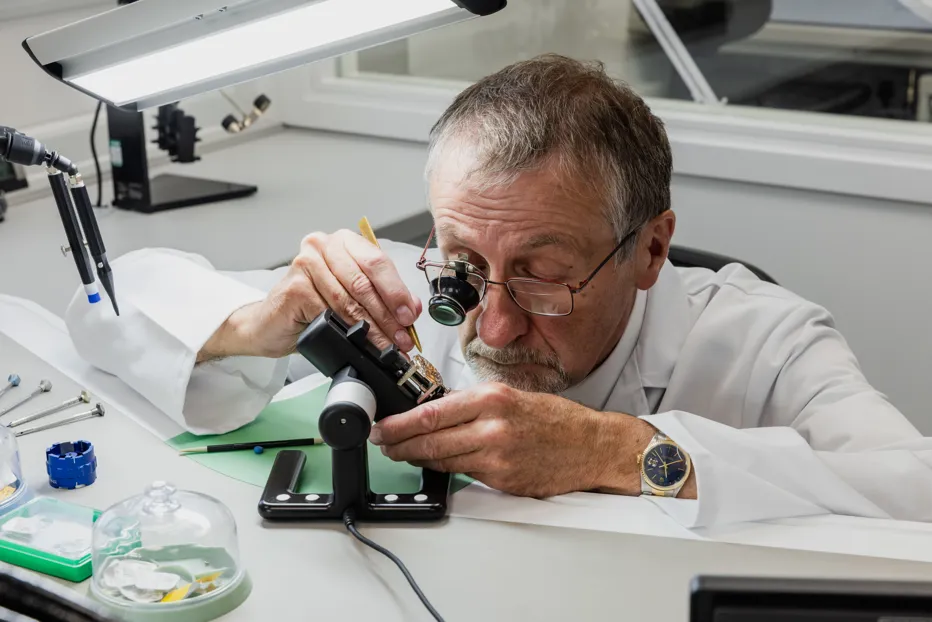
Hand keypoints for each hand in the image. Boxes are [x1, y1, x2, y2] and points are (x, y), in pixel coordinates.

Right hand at [199, 230, 421, 360]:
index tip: (409, 316)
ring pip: (350, 300)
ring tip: (387, 346)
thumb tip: (411, 307)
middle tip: (402, 338)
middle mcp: (323, 246)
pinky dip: (348, 331)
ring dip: (373, 328)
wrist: (269, 325)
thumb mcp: (351, 299)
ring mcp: (306, 263)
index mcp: (342, 242)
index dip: (397, 292)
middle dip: (388, 314)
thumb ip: (381, 297)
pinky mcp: (295, 286)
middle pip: (365, 281)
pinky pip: (330, 312)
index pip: (378, 262)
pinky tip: (359, 342)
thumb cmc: (309, 308)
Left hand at [371, 383, 657, 497]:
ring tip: (403, 453)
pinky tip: (437, 464)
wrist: (592, 446)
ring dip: (418, 459)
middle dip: (400, 444)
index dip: (400, 424)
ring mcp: (497, 457)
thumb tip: (435, 412)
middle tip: (383, 443)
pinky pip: (464, 476)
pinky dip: (447, 469)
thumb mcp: (512, 396)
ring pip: (443, 461)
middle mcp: (493, 427)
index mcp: (493, 398)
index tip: (383, 426)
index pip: (432, 413)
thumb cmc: (556, 420)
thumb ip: (474, 404)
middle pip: (430, 441)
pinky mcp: (502, 480)